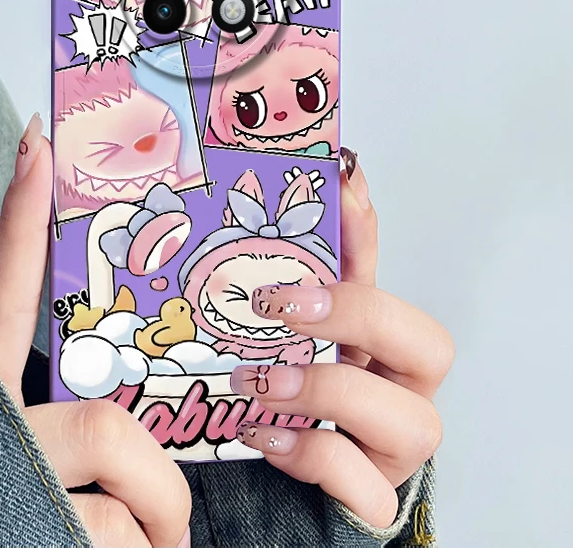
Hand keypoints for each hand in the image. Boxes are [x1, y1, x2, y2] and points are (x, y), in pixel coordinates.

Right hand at [0, 114, 190, 547]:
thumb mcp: (13, 450)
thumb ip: (72, 421)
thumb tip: (134, 424)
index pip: (4, 295)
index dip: (19, 220)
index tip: (38, 143)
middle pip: (105, 428)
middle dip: (158, 488)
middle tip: (172, 526)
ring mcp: (9, 486)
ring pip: (124, 498)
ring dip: (152, 539)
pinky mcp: (29, 535)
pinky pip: (120, 541)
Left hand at [230, 148, 453, 528]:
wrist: (287, 468)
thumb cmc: (293, 390)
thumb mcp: (289, 331)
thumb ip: (288, 275)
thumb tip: (284, 196)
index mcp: (378, 339)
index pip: (385, 275)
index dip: (362, 234)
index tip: (321, 195)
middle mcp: (401, 388)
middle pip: (431, 347)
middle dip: (357, 317)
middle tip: (278, 305)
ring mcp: (393, 446)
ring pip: (413, 424)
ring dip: (327, 393)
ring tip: (258, 380)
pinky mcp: (372, 495)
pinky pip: (365, 487)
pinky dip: (312, 457)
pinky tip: (263, 433)